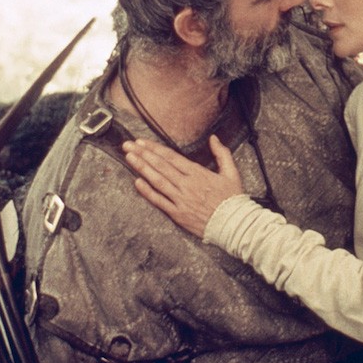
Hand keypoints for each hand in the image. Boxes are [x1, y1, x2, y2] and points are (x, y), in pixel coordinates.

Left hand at [122, 135, 243, 237]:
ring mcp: (181, 199)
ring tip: (129, 158)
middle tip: (128, 145)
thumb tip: (214, 138)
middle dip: (143, 154)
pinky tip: (137, 182)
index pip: (172, 157)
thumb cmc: (232, 199)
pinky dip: (147, 191)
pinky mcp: (178, 214)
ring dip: (142, 168)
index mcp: (199, 174)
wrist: (234, 224)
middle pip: (161, 166)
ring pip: (157, 181)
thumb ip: (222, 153)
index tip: (142, 142)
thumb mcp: (232, 173)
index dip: (155, 149)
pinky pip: (159, 201)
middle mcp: (187, 185)